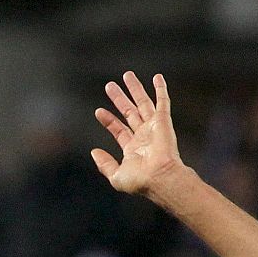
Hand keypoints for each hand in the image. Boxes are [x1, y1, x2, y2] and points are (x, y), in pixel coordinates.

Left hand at [92, 72, 185, 197]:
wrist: (158, 177)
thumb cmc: (139, 181)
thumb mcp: (115, 176)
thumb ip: (104, 164)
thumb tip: (94, 152)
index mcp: (132, 149)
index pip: (118, 129)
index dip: (108, 120)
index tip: (98, 111)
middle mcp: (143, 136)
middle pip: (129, 112)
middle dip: (119, 99)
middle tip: (109, 86)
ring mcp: (154, 127)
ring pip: (143, 103)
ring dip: (135, 89)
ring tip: (127, 75)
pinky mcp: (163, 121)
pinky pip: (163, 101)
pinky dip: (160, 89)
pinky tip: (157, 78)